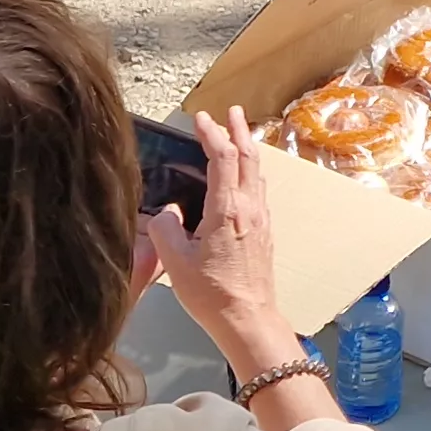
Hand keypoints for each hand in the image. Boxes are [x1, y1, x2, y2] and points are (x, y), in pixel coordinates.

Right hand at [141, 110, 297, 377]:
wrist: (248, 319)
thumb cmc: (210, 293)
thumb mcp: (174, 261)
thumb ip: (165, 229)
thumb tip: (167, 212)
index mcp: (227, 209)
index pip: (223, 157)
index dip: (211, 134)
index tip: (201, 118)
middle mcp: (249, 208)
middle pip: (249, 157)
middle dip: (239, 130)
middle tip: (233, 111)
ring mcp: (261, 220)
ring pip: (257, 173)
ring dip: (248, 149)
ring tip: (240, 135)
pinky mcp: (264, 233)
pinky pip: (259, 190)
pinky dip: (251, 171)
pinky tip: (244, 177)